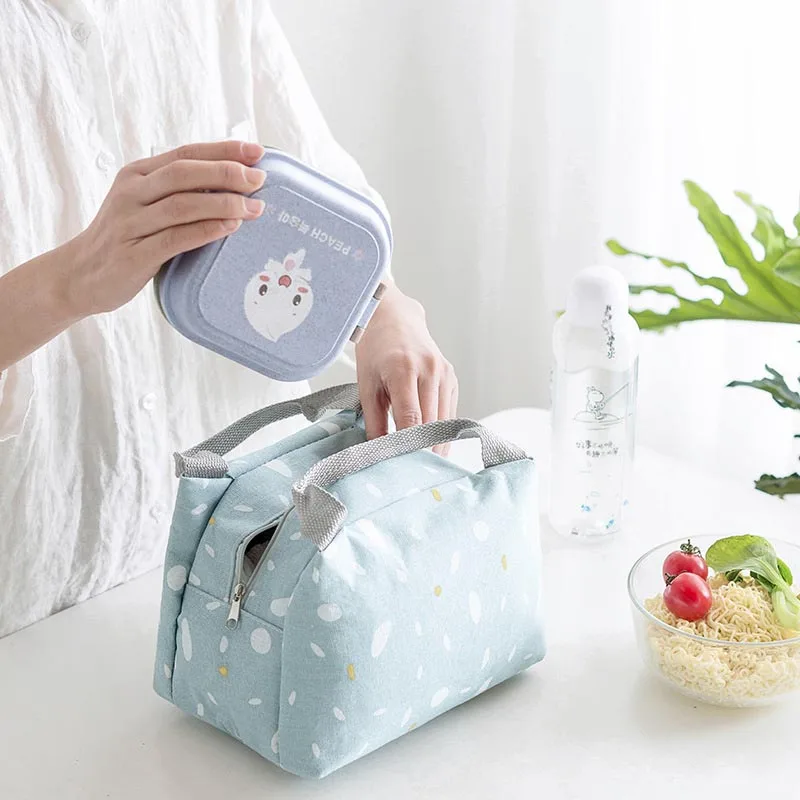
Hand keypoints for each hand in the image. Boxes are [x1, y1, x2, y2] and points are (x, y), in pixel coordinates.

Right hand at [62, 141, 266, 316]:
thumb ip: (179, 193)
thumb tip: (234, 183)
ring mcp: (130, 223)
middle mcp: (131, 193)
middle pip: (184, 173)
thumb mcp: (146, 206)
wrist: (80, 275)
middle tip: (259, 180)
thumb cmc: (126, 238)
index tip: (257, 153)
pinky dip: (205, 230)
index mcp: (137, 174)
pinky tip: (230, 227)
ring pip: (182, 205)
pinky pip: (175, 239)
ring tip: (255, 208)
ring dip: (223, 204)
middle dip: (226, 173)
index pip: (185, 154)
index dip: (223, 150)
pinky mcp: (134, 255)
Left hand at [355, 283, 457, 454]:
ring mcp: (445, 373)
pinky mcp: (452, 378)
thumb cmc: (375, 351)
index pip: (411, 419)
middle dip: (422, 450)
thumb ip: (373, 421)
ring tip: (423, 465)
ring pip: (444, 421)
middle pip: (432, 423)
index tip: (403, 468)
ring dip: (435, 444)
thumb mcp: (366, 384)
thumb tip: (377, 453)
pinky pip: (449, 412)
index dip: (408, 447)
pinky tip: (430, 443)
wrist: (394, 318)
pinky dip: (440, 429)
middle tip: (413, 475)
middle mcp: (430, 370)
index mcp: (404, 370)